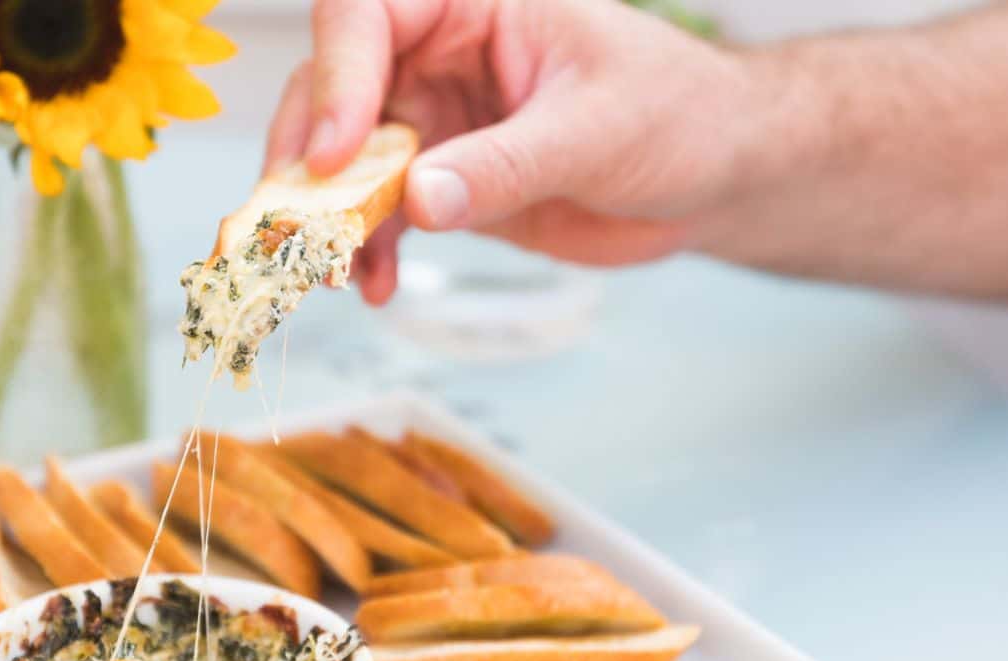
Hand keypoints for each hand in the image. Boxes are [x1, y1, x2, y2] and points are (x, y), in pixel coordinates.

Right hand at [265, 0, 754, 303]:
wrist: (712, 177)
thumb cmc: (677, 115)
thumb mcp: (596, 132)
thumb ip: (507, 164)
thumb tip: (419, 199)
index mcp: (471, 7)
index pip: (369, 15)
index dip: (337, 76)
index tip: (336, 154)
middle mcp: (438, 57)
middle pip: (333, 90)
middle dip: (305, 158)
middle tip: (296, 223)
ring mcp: (437, 124)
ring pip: (346, 162)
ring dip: (329, 217)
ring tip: (332, 270)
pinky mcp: (446, 185)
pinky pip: (385, 215)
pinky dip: (371, 251)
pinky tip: (375, 286)